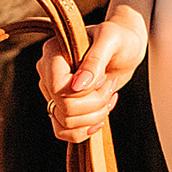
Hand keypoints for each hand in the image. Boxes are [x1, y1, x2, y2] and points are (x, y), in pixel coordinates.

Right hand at [40, 6, 148, 143]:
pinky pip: (64, 132)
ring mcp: (52, 93)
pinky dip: (87, 128)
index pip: (57, 88)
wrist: (125, 49)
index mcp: (53, 53)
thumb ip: (95, 60)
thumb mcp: (112, 41)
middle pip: (64, 109)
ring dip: (94, 116)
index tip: (104, 78)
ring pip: (65, 124)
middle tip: (110, 85)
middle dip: (96, 103)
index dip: (84, 93)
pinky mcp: (61, 107)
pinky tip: (103, 111)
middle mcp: (47, 73)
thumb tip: (77, 86)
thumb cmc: (119, 38)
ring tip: (108, 96)